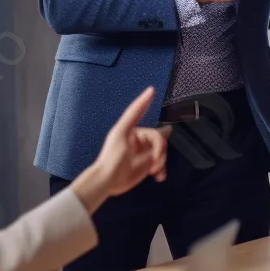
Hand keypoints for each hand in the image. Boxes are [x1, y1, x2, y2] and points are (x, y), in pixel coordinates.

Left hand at [71, 87, 169, 214]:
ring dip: (161, 162)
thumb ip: (133, 114)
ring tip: (154, 170)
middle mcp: (139, 140)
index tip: (151, 90)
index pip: (143, 114)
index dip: (145, 102)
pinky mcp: (146, 167)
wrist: (108, 181)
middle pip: (159, 138)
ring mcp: (143, 154)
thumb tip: (144, 96)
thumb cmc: (111, 156)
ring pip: (162, 152)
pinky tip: (158, 176)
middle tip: (155, 160)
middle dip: (160, 150)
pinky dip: (161, 170)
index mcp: (133, 131)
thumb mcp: (121, 132)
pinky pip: (160, 165)